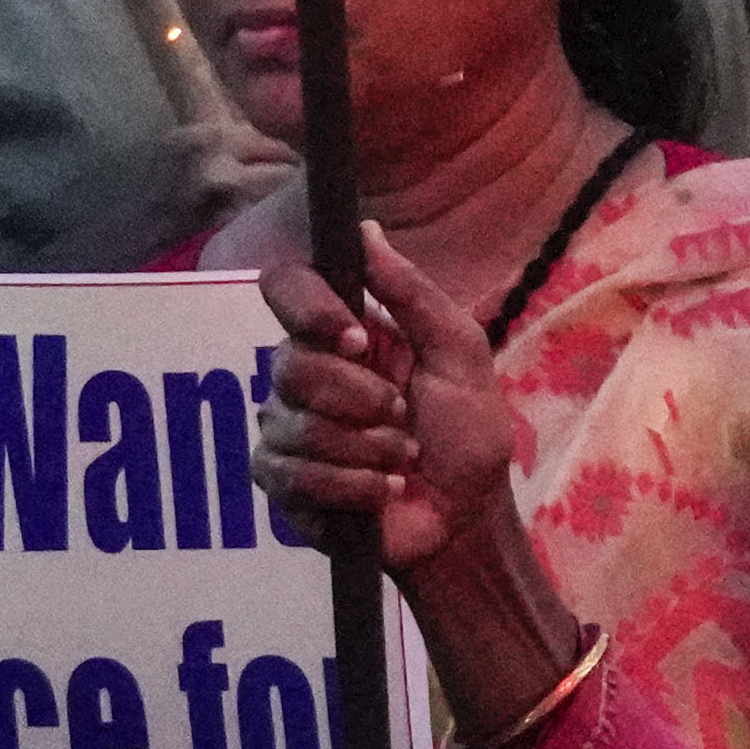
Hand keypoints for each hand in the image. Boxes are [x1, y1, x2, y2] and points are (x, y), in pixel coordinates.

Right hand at [257, 224, 528, 585]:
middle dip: (362, 399)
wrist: (467, 517)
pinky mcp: (282, 484)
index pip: (285, 289)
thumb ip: (412, 293)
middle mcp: (305, 376)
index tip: (357, 339)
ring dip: (366, 448)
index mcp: (343, 335)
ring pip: (294, 425)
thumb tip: (365, 231)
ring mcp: (286, 430)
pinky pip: (293, 474)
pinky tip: (380, 491)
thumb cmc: (467, 434)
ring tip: (401, 461)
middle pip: (290, 364)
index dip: (311, 309)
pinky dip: (352, 486)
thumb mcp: (458, 353)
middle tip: (403, 419)